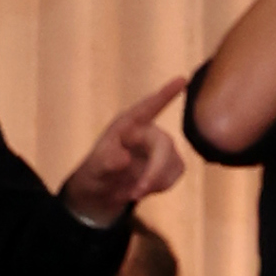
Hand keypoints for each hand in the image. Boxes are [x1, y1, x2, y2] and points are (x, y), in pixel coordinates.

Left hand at [62, 76, 187, 220]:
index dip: (165, 95)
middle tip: (136, 195)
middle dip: (154, 172)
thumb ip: (106, 161)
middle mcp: (147, 131)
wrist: (103, 190)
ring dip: (155, 183)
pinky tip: (143, 189)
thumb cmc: (96, 170)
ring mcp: (161, 146)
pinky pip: (176, 172)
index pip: (147, 107)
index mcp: (128, 125)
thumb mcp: (93, 167)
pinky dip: (161, 186)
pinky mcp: (170, 162)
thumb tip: (124, 159)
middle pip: (164, 144)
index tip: (181, 80)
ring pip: (173, 162)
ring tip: (132, 194)